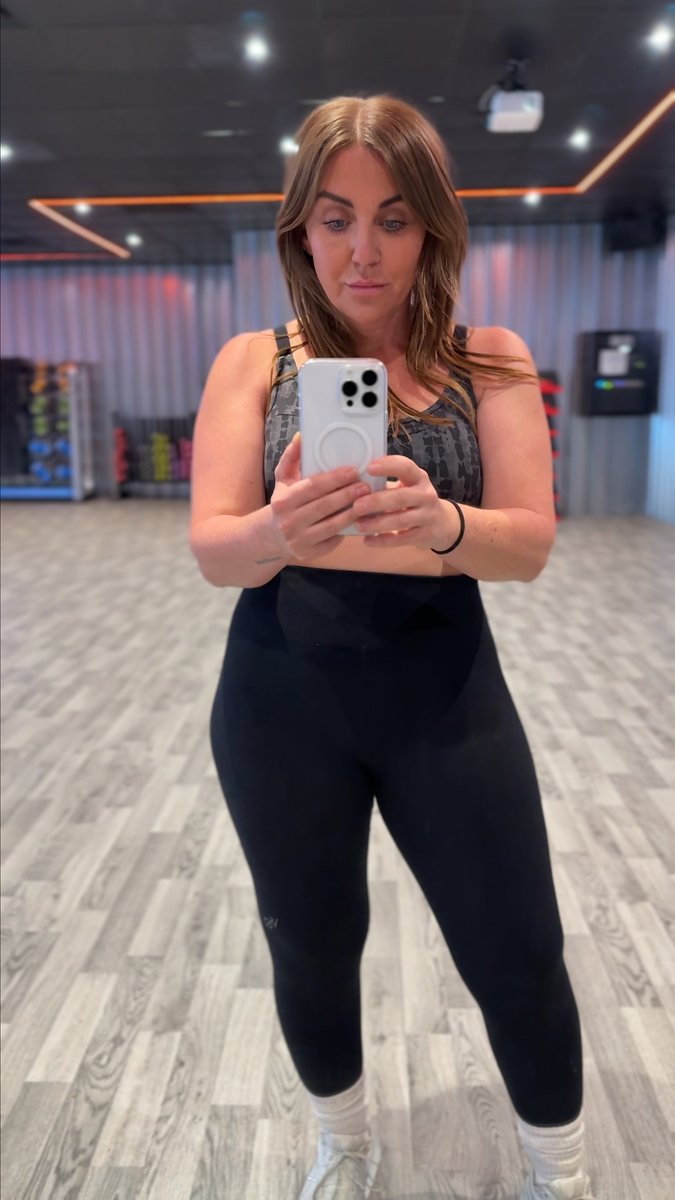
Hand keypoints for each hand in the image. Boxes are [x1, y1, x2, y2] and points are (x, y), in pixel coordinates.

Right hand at [269, 432, 371, 560]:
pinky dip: (347, 530)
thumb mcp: (283, 479)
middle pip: (324, 506)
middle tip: (366, 485)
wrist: (271, 537)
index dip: (335, 479)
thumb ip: (292, 457)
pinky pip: (332, 541)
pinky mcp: (309, 553)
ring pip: (332, 525)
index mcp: (283, 501)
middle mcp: (289, 522)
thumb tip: (302, 436)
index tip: (354, 470)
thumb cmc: (284, 502)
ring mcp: (299, 540)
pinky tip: (360, 519)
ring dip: (352, 513)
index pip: (313, 487)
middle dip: (348, 494)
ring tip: (367, 501)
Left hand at [351, 455, 454, 549]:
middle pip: (400, 497)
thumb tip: (352, 485)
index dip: (388, 466)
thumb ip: (386, 485)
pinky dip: (384, 541)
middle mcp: (426, 494)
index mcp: (418, 477)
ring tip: (359, 525)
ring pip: (401, 520)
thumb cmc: (414, 500)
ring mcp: (428, 515)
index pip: (405, 467)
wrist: (442, 523)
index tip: (369, 468)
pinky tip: (368, 541)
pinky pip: (403, 539)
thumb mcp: (407, 487)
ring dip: (378, 523)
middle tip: (356, 506)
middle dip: (377, 501)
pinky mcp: (426, 534)